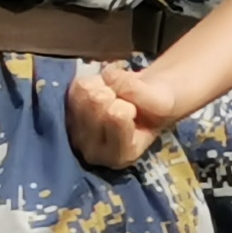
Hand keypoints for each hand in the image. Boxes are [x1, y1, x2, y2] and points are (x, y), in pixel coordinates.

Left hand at [66, 59, 180, 171]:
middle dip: (117, 94)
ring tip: (117, 98)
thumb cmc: (157, 109)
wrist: (146, 103)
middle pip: (97, 101)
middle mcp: (92, 150)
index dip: (128, 106)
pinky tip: (105, 93)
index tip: (134, 113)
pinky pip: (79, 84)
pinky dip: (96, 82)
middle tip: (125, 103)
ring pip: (85, 92)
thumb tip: (109, 77)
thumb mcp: (164, 104)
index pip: (115, 116)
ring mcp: (76, 130)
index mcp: (121, 156)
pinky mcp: (67, 110)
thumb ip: (142, 94)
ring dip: (106, 87)